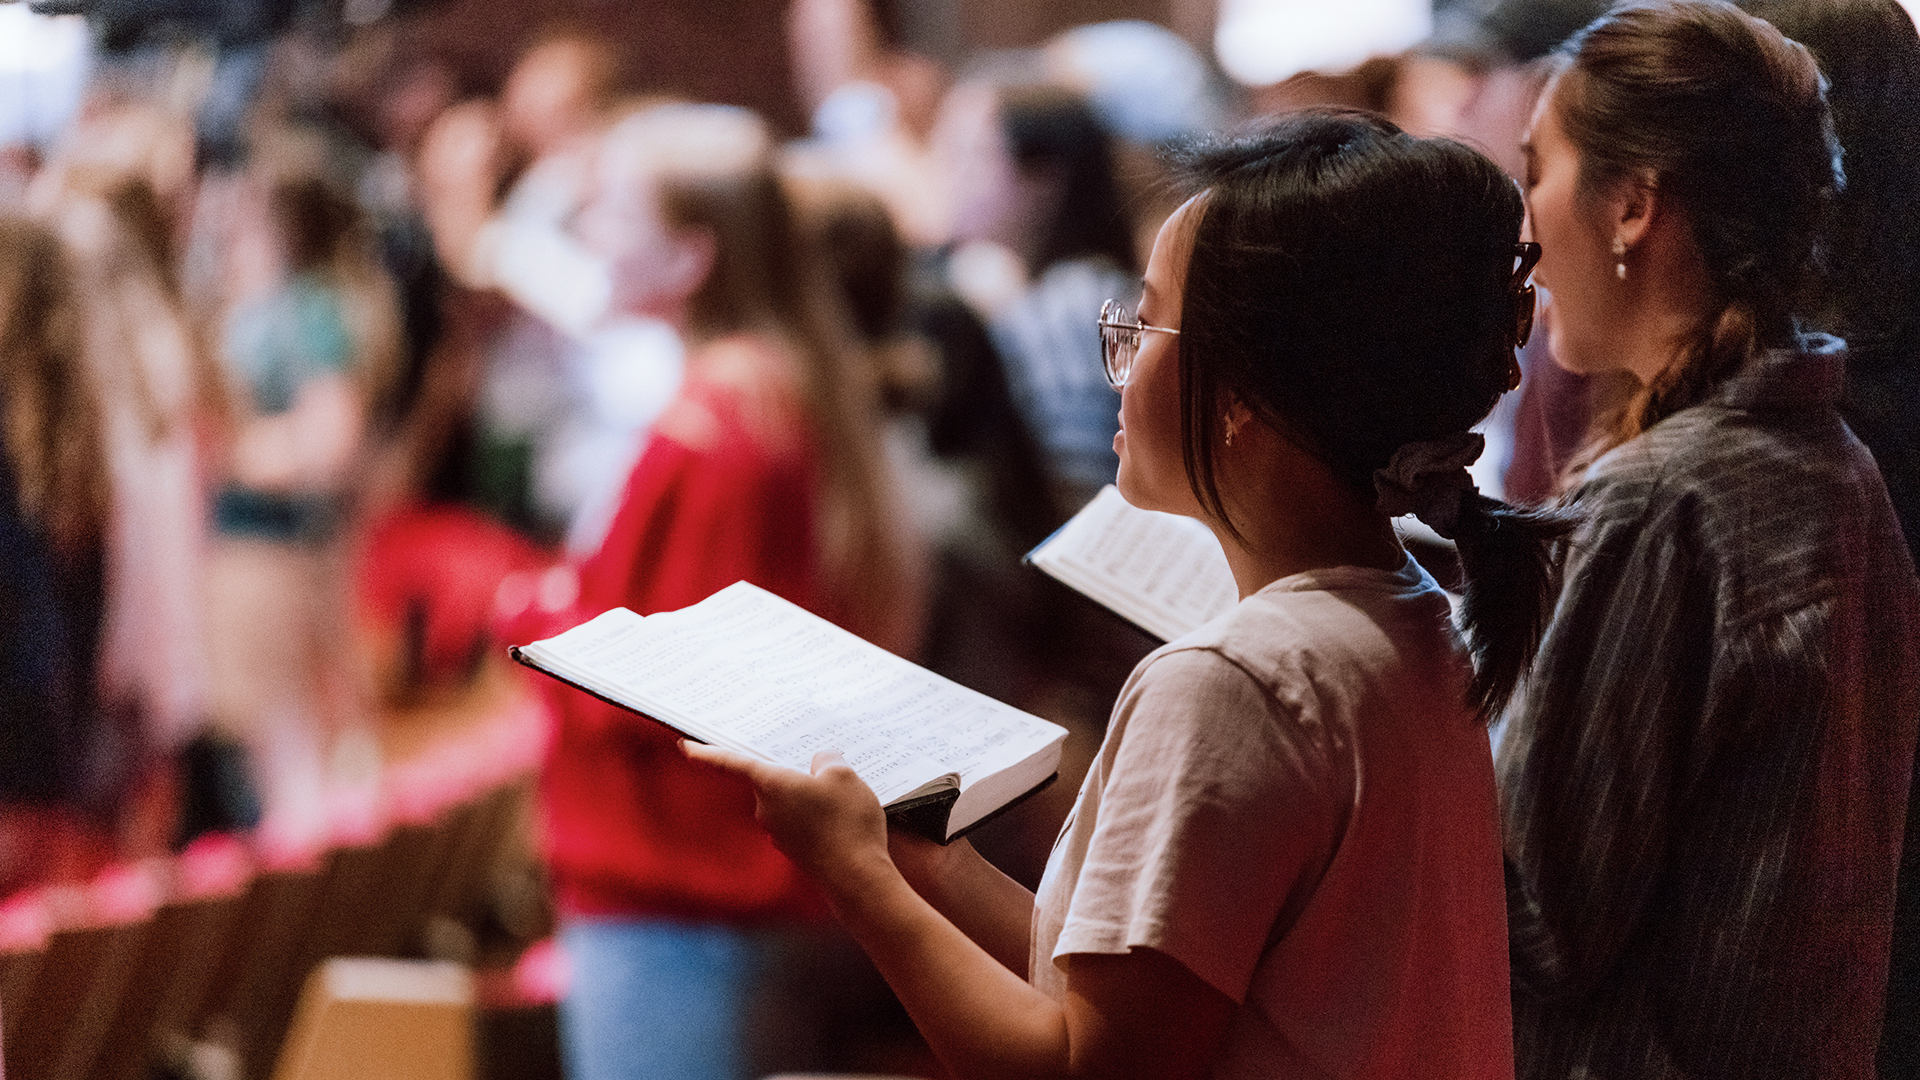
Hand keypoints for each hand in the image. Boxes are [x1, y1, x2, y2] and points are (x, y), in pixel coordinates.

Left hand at [679, 742, 893, 895]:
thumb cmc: (846, 823)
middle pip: (773, 779)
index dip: (707, 753)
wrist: (857, 878)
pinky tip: (844, 817)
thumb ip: (828, 761)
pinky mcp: (796, 848)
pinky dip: (819, 814)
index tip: (685, 747)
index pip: (731, 763)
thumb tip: (821, 764)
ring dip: (812, 794)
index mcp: (771, 784)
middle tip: (824, 764)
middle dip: (795, 771)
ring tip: (847, 794)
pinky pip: (803, 820)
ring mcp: (780, 832)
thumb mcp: (844, 776)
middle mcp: (767, 809)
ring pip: (791, 800)